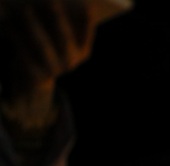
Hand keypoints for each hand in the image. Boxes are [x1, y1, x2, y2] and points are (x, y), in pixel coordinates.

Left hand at [0, 0, 100, 125]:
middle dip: (58, 18)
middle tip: (52, 1)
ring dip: (33, 25)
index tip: (87, 7)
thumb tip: (67, 6)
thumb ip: (67, 27)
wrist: (36, 80)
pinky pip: (24, 52)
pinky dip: (16, 37)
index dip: (87, 22)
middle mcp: (70, 63)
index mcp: (82, 53)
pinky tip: (8, 25)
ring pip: (42, 44)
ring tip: (25, 9)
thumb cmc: (50, 51)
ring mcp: (54, 70)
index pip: (86, 35)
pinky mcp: (36, 74)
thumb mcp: (62, 42)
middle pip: (64, 38)